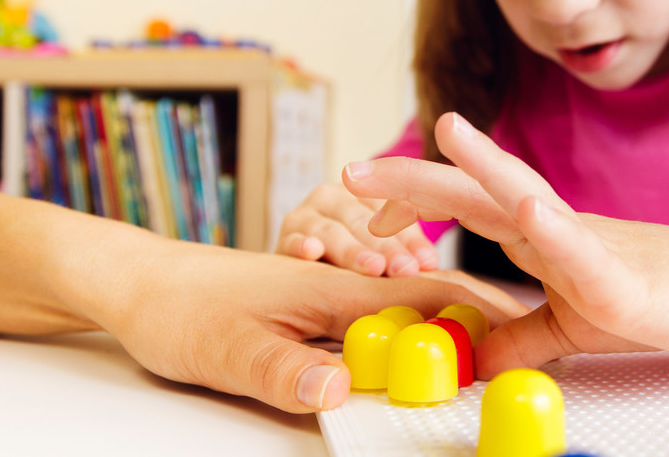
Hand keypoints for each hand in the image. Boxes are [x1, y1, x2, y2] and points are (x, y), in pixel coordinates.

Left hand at [76, 235, 527, 412]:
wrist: (137, 282)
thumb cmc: (178, 307)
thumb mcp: (223, 349)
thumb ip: (281, 367)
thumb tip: (338, 386)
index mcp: (332, 286)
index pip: (423, 296)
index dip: (477, 315)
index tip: (524, 334)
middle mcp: (338, 283)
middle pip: (428, 295)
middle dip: (481, 314)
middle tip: (530, 341)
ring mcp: (326, 292)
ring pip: (407, 302)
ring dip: (454, 317)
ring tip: (498, 340)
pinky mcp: (311, 306)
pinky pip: (379, 314)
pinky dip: (415, 324)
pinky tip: (422, 340)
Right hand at [274, 182, 440, 276]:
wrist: (300, 276)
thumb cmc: (356, 260)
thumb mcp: (384, 250)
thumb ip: (405, 252)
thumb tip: (432, 267)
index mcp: (363, 192)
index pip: (391, 209)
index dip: (411, 237)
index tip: (428, 263)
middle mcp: (333, 197)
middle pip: (363, 220)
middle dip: (387, 247)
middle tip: (406, 270)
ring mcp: (306, 215)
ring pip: (332, 230)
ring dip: (353, 250)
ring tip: (374, 268)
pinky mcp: (285, 236)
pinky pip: (293, 239)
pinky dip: (302, 244)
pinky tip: (313, 252)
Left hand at [343, 112, 668, 377]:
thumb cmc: (665, 296)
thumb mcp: (574, 324)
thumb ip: (523, 334)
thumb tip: (477, 352)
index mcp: (543, 236)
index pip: (468, 208)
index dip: (414, 202)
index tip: (364, 212)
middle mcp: (559, 227)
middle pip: (478, 192)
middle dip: (413, 178)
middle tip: (350, 171)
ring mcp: (591, 247)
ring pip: (528, 199)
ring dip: (481, 167)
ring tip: (445, 131)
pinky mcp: (623, 281)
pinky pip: (584, 250)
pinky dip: (553, 229)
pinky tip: (526, 208)